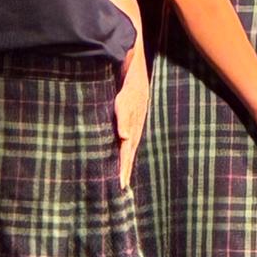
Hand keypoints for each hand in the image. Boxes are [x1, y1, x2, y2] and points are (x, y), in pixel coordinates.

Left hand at [115, 64, 148, 189]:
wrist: (136, 69)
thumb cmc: (129, 84)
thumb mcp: (125, 99)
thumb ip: (124, 117)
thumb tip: (124, 137)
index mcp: (134, 127)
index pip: (127, 152)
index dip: (124, 168)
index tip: (121, 184)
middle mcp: (135, 128)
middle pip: (129, 153)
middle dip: (125, 170)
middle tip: (121, 187)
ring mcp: (135, 124)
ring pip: (129, 147)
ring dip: (126, 162)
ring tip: (123, 176)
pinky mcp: (131, 119)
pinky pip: (128, 139)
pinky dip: (125, 150)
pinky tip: (122, 153)